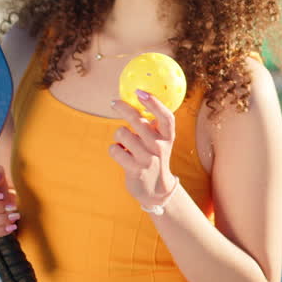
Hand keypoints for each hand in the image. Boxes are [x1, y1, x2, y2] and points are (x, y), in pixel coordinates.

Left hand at [109, 90, 177, 206]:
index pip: (166, 116)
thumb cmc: (154, 157)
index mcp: (167, 137)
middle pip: (138, 120)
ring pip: (122, 133)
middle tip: (114, 102)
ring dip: (119, 136)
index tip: (140, 91)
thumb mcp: (160, 142)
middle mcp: (159, 146)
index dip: (154, 103)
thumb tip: (139, 98)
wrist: (156, 190)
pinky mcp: (135, 169)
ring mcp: (147, 158)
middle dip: (123, 108)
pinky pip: (115, 150)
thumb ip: (152, 125)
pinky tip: (121, 154)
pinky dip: (114, 150)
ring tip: (124, 143)